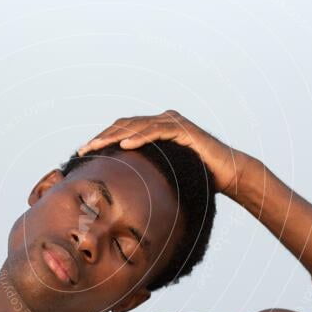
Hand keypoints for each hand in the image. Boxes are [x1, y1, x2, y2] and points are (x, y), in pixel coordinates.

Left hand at [77, 110, 254, 195]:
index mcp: (155, 129)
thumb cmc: (196, 176)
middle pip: (124, 125)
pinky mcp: (184, 129)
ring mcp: (173, 122)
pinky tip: (125, 144)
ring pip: (137, 126)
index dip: (102, 140)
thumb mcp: (164, 174)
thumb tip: (122, 191)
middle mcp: (162, 120)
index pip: (122, 131)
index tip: (84, 153)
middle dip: (102, 137)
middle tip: (83, 150)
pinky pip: (158, 130)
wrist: (227, 174)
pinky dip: (140, 136)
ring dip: (114, 136)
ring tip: (96, 146)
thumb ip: (146, 173)